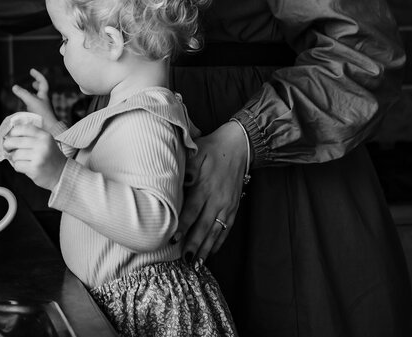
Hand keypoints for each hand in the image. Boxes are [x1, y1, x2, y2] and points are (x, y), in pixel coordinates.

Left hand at [2, 122, 66, 190]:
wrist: (61, 173)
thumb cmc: (50, 157)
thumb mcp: (45, 141)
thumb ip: (31, 136)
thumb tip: (8, 135)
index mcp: (44, 135)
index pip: (23, 128)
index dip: (12, 132)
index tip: (9, 136)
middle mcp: (42, 144)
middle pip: (14, 141)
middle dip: (7, 145)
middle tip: (8, 148)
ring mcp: (38, 157)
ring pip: (15, 155)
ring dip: (15, 158)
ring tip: (22, 160)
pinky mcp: (34, 168)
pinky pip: (17, 165)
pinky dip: (18, 166)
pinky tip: (25, 166)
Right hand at [11, 69, 62, 132]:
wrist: (49, 129)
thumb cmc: (42, 114)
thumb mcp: (31, 101)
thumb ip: (23, 94)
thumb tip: (14, 86)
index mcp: (44, 96)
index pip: (43, 82)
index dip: (38, 75)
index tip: (31, 70)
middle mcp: (44, 101)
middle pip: (42, 90)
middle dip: (37, 85)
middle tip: (33, 82)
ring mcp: (42, 109)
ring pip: (38, 99)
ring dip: (33, 95)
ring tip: (28, 94)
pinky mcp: (40, 116)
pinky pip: (35, 107)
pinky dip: (30, 104)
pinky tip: (26, 107)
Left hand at [174, 119, 248, 262]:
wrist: (238, 146)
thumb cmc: (211, 149)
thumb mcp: (196, 153)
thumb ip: (187, 169)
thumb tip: (177, 182)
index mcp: (205, 187)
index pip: (191, 211)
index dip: (182, 227)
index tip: (173, 240)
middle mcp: (217, 199)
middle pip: (204, 226)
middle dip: (194, 244)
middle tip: (185, 260)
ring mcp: (227, 205)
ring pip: (216, 232)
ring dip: (206, 249)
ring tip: (197, 265)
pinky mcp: (234, 208)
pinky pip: (227, 229)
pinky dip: (219, 242)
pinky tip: (211, 253)